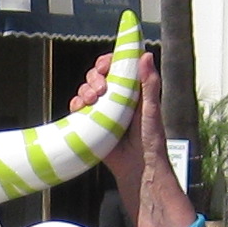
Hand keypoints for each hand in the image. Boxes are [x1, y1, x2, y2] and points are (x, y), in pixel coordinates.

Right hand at [69, 51, 194, 226]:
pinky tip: (79, 110)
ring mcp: (103, 112)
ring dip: (84, 91)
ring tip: (90, 101)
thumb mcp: (151, 110)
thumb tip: (146, 54)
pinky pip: (78, 110)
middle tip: (99, 89)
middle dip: (94, 78)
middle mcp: (117, 99)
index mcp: (133, 91)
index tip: (104, 66)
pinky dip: (76, 106)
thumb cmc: (150, 142)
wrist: (138, 172)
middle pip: (98, 77)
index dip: (108, 62)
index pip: (117, 67)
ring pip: (86, 91)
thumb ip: (148, 83)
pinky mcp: (92, 126)